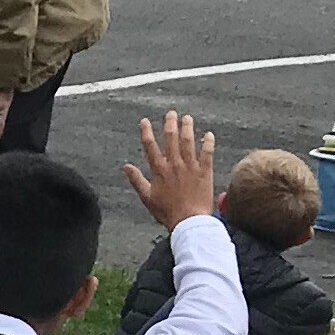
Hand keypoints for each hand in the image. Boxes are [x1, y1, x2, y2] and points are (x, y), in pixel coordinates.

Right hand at [122, 112, 218, 228]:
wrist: (189, 221)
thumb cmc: (167, 212)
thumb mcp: (146, 197)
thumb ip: (136, 180)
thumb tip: (126, 167)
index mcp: (159, 170)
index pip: (150, 146)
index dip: (147, 132)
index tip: (145, 121)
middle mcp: (174, 164)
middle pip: (171, 138)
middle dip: (170, 123)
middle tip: (171, 113)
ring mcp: (191, 167)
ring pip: (188, 141)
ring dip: (187, 128)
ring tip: (187, 118)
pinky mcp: (205, 172)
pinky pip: (207, 153)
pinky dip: (208, 142)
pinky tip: (208, 134)